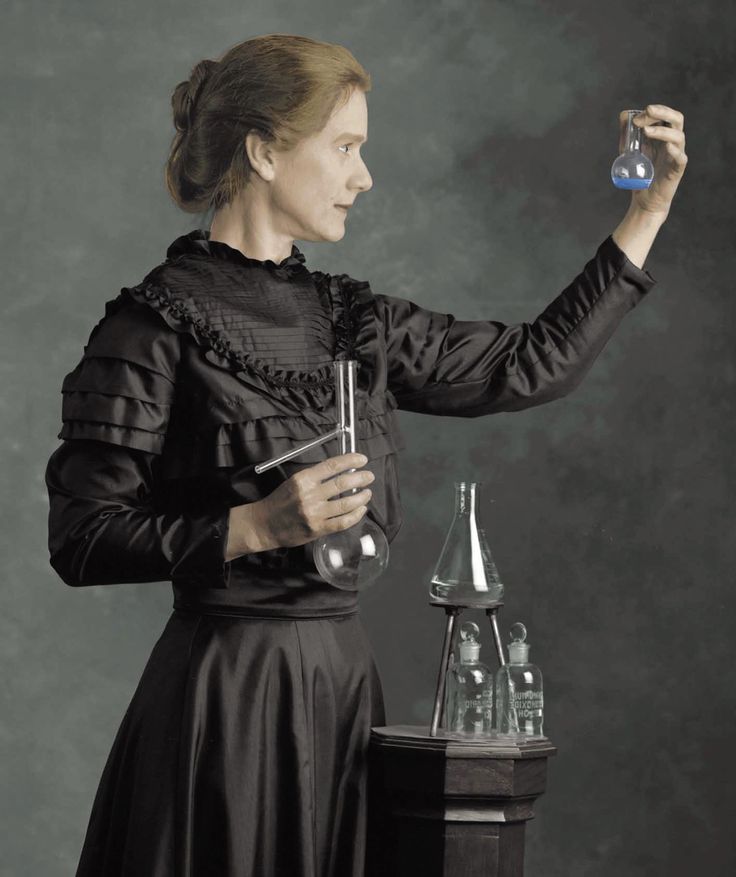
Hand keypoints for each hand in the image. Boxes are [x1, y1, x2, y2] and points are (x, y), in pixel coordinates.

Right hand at [226, 452, 374, 558]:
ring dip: (361, 497)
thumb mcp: (295, 481)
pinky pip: (342, 522)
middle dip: (361, 478)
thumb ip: (316, 477)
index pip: (332, 466)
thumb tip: (341, 471)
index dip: (350, 460)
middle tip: (369, 476)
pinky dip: (356, 515)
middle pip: (342, 483)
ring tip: (368, 492)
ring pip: (346, 504)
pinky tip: (362, 510)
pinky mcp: (317, 529)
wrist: (265, 524)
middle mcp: (309, 495)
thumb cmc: (281, 501)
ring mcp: (314, 513)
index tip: (362, 459)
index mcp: (303, 479)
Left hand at [619, 104, 687, 217]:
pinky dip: (675, 151)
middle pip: (677, 120)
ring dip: (662, 131)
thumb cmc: (640, 174)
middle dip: (663, 112)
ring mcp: (676, 156)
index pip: (666, 115)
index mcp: (664, 136)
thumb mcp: (630, 151)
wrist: (644, 200)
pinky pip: (681, 159)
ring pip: (678, 137)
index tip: (637, 118)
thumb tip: (624, 114)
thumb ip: (628, 133)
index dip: (654, 112)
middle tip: (648, 110)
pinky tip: (667, 147)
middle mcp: (673, 143)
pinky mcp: (676, 171)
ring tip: (646, 131)